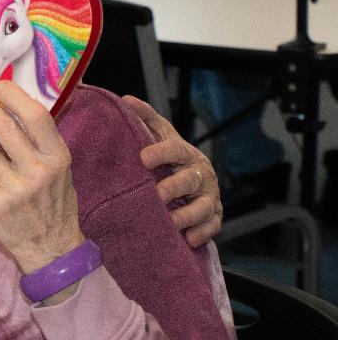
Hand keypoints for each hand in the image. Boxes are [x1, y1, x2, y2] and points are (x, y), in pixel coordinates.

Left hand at [0, 79, 84, 280]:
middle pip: (4, 127)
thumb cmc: (52, 202)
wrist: (53, 249)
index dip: (15, 97)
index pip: (36, 116)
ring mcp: (19, 189)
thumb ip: (38, 142)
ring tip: (3, 179)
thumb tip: (7, 106)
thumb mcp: (58, 168)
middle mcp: (40, 170)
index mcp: (58, 156)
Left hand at [123, 95, 221, 247]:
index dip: (160, 152)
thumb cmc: (171, 154)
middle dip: (174, 187)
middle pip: (190, 180)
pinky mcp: (214, 216)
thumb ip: (144, 118)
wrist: (194, 175)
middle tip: (157, 195)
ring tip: (170, 222)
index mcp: (186, 152)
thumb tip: (126, 100)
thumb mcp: (159, 134)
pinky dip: (202, 233)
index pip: (175, 149)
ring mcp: (209, 196)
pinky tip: (189, 239)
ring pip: (203, 206)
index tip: (143, 158)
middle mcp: (201, 174)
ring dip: (187, 215)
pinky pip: (212, 226)